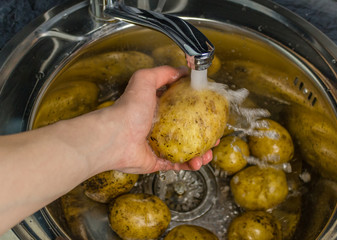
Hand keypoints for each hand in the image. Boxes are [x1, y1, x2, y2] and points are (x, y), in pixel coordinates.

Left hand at [93, 66, 214, 173]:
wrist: (116, 138)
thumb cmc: (128, 109)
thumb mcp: (145, 80)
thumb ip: (163, 72)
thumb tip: (182, 70)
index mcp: (157, 109)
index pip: (182, 108)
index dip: (198, 111)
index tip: (210, 113)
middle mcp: (159, 127)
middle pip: (187, 131)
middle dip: (203, 135)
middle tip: (214, 136)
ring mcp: (158, 145)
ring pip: (185, 150)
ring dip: (200, 153)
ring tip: (209, 154)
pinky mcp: (157, 161)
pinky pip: (177, 164)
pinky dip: (190, 164)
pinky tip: (199, 162)